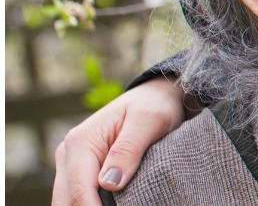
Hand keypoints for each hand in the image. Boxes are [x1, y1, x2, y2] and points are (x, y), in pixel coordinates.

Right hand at [51, 77, 186, 204]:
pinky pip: (79, 197)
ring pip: (69, 201)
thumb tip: (109, 183)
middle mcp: (69, 154)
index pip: (79, 191)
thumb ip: (129, 149)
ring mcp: (72, 164)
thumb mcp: (149, 120)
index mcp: (81, 142)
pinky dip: (92, 204)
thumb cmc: (154, 105)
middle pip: (68, 201)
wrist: (155, 96)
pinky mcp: (82, 172)